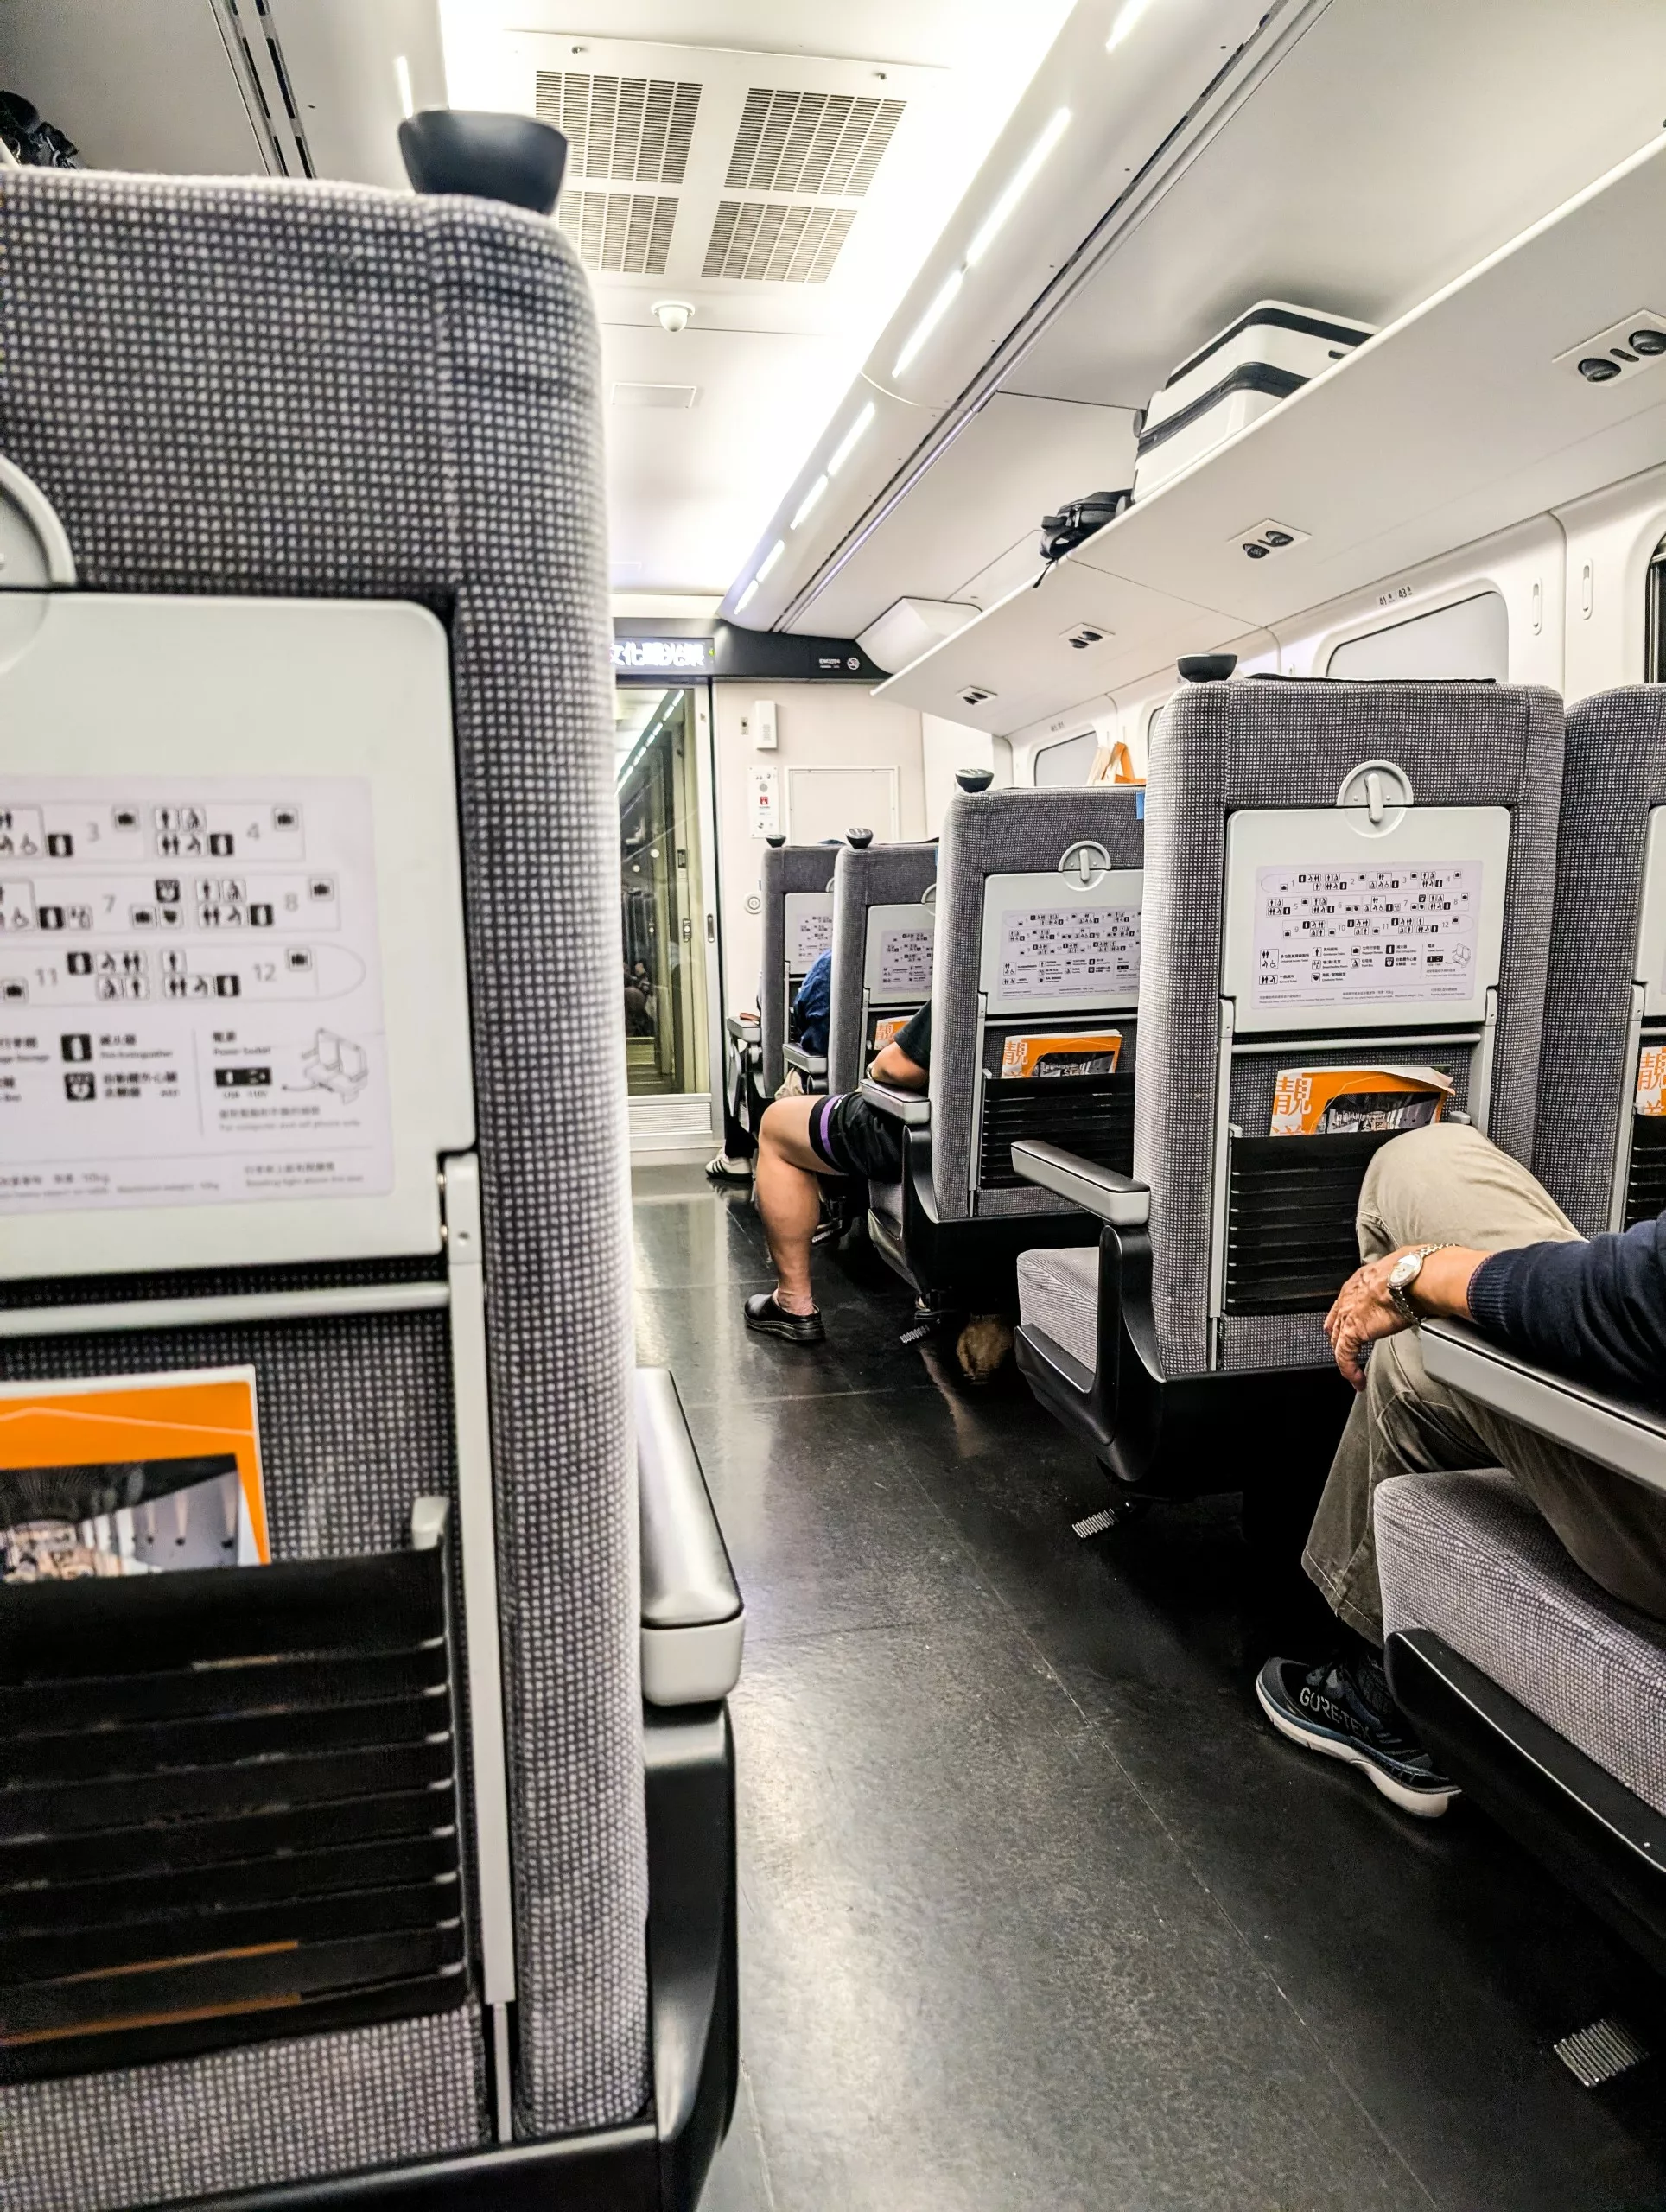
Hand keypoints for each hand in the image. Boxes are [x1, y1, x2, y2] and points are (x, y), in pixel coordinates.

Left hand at [1325, 1242, 1489, 1390]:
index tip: (1352, 1327)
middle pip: (1336, 1322)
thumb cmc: (1420, 1270)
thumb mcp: (1405, 1271)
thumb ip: (1404, 1281)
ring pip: (1338, 1342)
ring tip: (1354, 1374)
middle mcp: (1350, 1295)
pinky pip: (1344, 1356)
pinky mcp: (1355, 1331)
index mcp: (1362, 1279)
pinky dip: (1349, 1370)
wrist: (1418, 1276)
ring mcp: (1349, 1313)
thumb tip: (1421, 1284)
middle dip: (1339, 1339)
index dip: (1347, 1316)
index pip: (1346, 1301)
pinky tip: (1358, 1380)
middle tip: (1348, 1354)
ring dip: (1345, 1360)